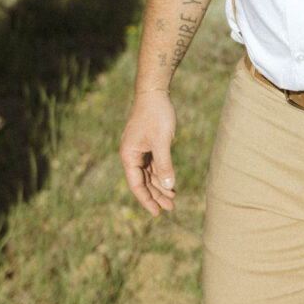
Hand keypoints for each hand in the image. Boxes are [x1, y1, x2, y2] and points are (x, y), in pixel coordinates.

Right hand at [119, 90, 176, 216]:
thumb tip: (169, 186)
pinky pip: (154, 163)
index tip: (157, 213)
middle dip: (156, 194)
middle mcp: (132, 154)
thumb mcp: (162, 141)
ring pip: (149, 173)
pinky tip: (171, 181)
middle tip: (171, 208)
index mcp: (129, 155)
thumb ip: (164, 164)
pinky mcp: (148, 143)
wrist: (154, 91)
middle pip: (143, 181)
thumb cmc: (156, 114)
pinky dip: (162, 172)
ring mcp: (140, 148)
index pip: (137, 185)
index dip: (147, 200)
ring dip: (160, 184)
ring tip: (173, 197)